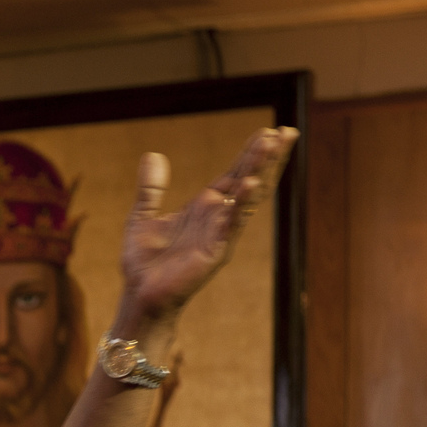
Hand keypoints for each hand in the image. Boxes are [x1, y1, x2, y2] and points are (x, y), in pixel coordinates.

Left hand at [115, 126, 297, 332]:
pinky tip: (250, 184)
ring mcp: (220, 233)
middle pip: (249, 180)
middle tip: (287, 132)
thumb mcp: (142, 216)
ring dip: (261, 171)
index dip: (251, 153)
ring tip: (274, 145)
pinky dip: (241, 204)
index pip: (234, 174)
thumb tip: (152, 155)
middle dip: (267, 157)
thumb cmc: (144, 262)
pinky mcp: (215, 251)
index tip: (270, 132)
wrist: (139, 294)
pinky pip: (231, 224)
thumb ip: (150, 188)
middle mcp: (217, 218)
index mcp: (204, 207)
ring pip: (247, 197)